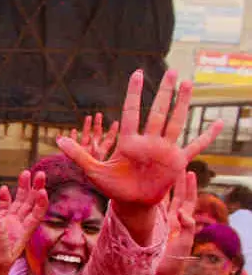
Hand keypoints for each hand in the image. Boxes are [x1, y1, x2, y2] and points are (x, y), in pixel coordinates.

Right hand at [0, 170, 48, 274]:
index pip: (37, 214)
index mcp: (24, 233)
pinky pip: (3, 208)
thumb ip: (1, 240)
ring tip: (25, 173)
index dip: (41, 202)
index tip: (42, 190)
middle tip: (40, 173)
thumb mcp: (0, 257)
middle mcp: (19, 226)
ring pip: (18, 202)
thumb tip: (0, 222)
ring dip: (22, 188)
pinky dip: (4, 198)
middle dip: (35, 188)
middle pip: (30, 203)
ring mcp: (8, 224)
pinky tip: (3, 188)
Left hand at [57, 70, 222, 206]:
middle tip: (171, 71)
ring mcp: (164, 149)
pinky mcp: (176, 161)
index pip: (132, 112)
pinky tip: (217, 123)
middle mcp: (149, 141)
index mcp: (129, 141)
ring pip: (175, 121)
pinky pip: (194, 146)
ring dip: (181, 103)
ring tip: (187, 83)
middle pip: (158, 111)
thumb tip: (57, 140)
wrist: (130, 203)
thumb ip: (78, 154)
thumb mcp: (93, 170)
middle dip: (163, 92)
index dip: (134, 94)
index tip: (137, 74)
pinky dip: (206, 136)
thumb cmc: (112, 187)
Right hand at [152, 170, 198, 274]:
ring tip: (159, 174)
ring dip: (162, 188)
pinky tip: (144, 190)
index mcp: (183, 222)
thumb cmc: (174, 261)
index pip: (187, 200)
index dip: (190, 186)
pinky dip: (149, 200)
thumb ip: (188, 228)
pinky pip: (150, 211)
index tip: (189, 172)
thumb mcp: (185, 244)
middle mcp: (172, 220)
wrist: (161, 274)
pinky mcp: (150, 228)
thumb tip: (184, 213)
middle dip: (176, 181)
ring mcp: (161, 223)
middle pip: (176, 196)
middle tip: (174, 165)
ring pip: (163, 201)